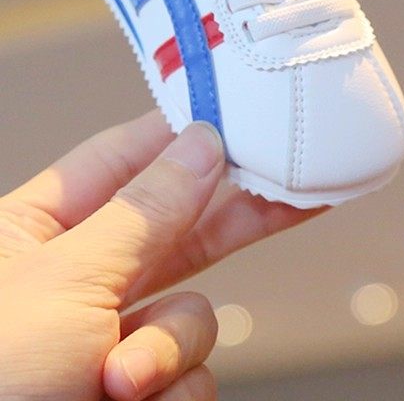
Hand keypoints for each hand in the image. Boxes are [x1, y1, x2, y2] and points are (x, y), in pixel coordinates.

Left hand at [0, 112, 323, 400]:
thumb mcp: (63, 284)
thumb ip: (143, 212)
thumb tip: (202, 144)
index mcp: (33, 232)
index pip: (118, 158)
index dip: (176, 134)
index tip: (233, 114)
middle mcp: (78, 279)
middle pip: (175, 226)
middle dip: (230, 216)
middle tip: (287, 186)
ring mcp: (109, 337)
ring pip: (193, 308)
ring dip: (170, 344)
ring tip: (122, 379)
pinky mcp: (140, 387)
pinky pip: (193, 368)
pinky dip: (171, 386)